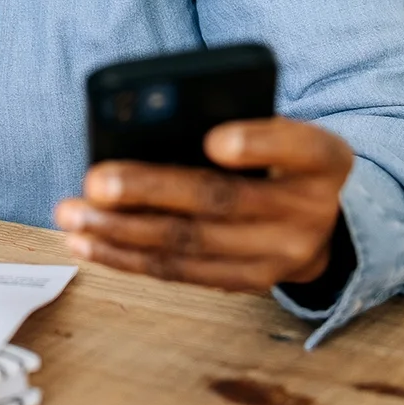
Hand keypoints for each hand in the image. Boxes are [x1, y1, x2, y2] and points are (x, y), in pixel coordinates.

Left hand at [53, 118, 353, 290]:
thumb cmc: (283, 158)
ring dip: (123, 231)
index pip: (299, 145)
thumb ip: (238, 122)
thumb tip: (148, 127)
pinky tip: (90, 242)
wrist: (329, 219)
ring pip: (193, 243)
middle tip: (96, 180)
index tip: (214, 138)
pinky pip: (183, 273)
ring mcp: (282, 255)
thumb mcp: (281, 131)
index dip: (257, 143)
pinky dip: (130, 258)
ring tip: (74, 215)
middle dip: (151, 190)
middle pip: (223, 200)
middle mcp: (310, 210)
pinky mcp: (251, 281)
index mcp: (324, 159)